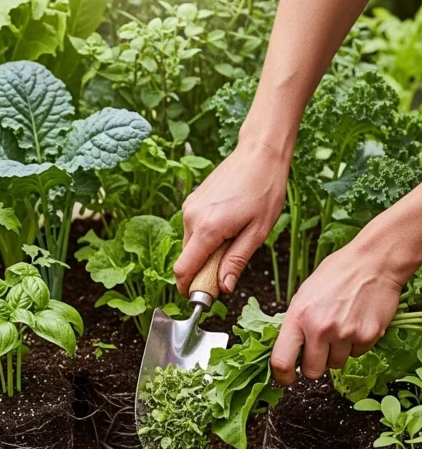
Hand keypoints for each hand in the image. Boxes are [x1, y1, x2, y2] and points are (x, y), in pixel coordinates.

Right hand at [173, 136, 289, 297]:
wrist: (260, 152)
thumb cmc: (264, 189)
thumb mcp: (257, 232)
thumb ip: (236, 261)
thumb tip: (224, 287)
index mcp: (207, 228)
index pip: (183, 270)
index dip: (189, 288)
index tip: (203, 296)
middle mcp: (192, 217)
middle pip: (186, 260)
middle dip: (201, 272)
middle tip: (227, 271)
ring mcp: (189, 207)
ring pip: (190, 245)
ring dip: (205, 253)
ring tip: (233, 241)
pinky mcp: (192, 201)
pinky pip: (193, 230)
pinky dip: (205, 238)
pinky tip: (228, 227)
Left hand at [270, 232, 403, 385]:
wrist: (374, 261)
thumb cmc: (338, 273)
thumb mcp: (304, 295)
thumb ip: (295, 324)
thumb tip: (288, 349)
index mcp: (299, 317)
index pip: (281, 361)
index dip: (282, 376)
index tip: (285, 378)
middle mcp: (321, 328)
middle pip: (312, 371)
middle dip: (314, 365)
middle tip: (319, 349)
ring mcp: (345, 334)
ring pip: (336, 364)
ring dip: (337, 353)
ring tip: (341, 327)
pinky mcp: (367, 336)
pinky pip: (357, 354)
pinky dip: (355, 344)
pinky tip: (356, 323)